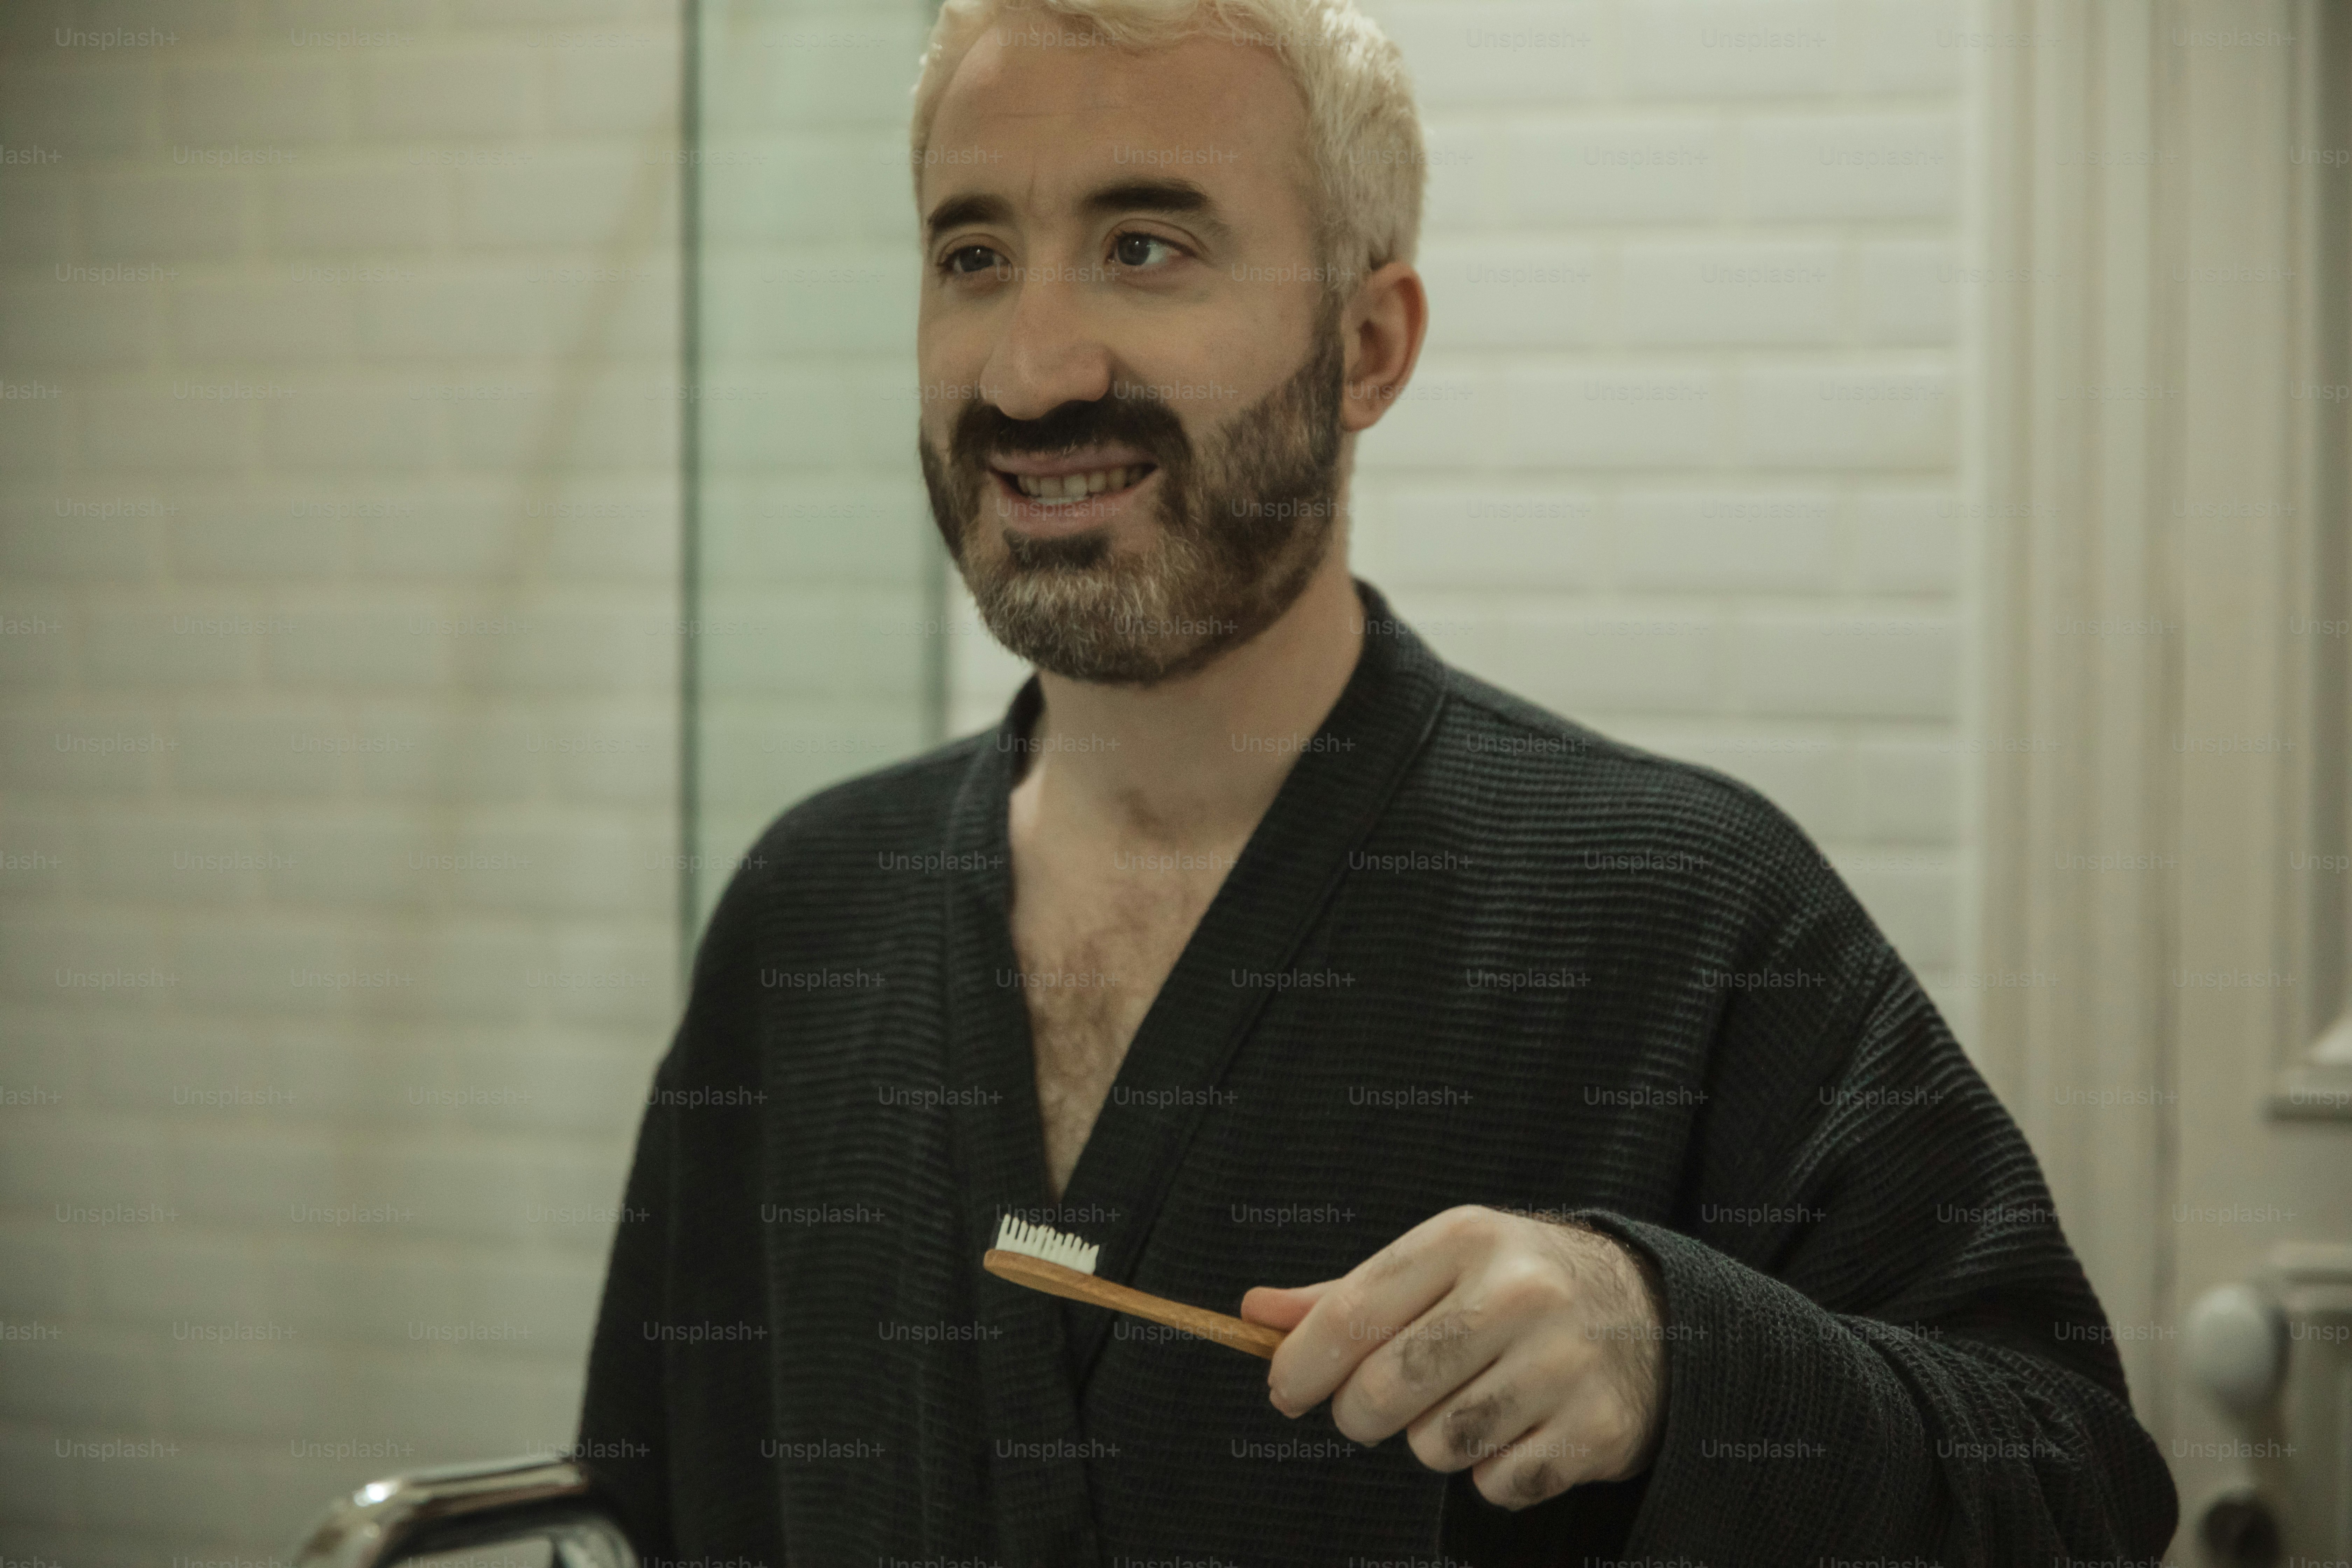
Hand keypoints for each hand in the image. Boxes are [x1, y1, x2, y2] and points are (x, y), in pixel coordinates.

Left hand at [1238, 1205, 1667, 1508]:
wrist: (1647, 1311)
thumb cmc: (1511, 1286)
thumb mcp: (1436, 1265)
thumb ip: (1343, 1295)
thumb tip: (1253, 1314)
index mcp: (1468, 1238)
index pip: (1352, 1313)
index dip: (1301, 1363)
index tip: (1283, 1389)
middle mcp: (1520, 1293)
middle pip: (1384, 1390)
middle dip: (1361, 1412)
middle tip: (1375, 1405)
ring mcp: (1564, 1363)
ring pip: (1436, 1446)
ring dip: (1435, 1440)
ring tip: (1469, 1402)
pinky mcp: (1597, 1430)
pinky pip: (1495, 1487)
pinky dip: (1492, 1473)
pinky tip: (1519, 1429)